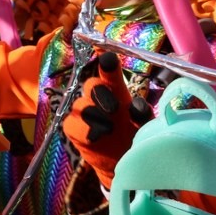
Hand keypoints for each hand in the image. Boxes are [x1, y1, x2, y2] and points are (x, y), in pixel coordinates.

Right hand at [62, 53, 151, 188]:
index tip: (104, 53)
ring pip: (81, 104)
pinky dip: (83, 130)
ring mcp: (83, 111)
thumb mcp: (143, 125)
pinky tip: (95, 138)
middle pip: (92, 84)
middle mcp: (97, 96)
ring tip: (109, 130)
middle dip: (101, 94)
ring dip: (95, 115)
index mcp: (116, 89)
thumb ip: (142, 114)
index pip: (109, 69)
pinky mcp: (72, 128)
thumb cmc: (133, 136)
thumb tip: (137, 106)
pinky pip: (72, 123)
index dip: (106, 60)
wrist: (121, 161)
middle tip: (114, 109)